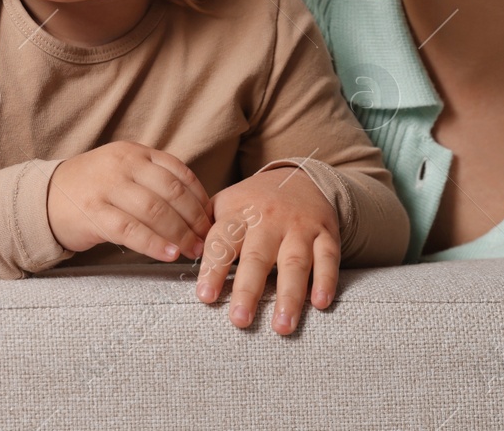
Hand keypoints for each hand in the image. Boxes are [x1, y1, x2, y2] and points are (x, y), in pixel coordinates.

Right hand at [46, 142, 212, 262]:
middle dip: (194, 219)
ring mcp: (107, 188)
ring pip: (154, 210)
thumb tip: (196, 208)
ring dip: (179, 234)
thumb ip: (154, 179)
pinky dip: (154, 244)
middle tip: (206, 239)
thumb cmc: (94, 187)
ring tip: (193, 250)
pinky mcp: (93, 213)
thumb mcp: (123, 170)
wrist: (45, 196)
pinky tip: (169, 254)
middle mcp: (122, 165)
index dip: (199, 197)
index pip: (179, 172)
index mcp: (135, 152)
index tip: (211, 218)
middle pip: (171, 192)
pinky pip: (131, 230)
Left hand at [195, 165, 339, 334]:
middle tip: (239, 319)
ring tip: (282, 327)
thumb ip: (203, 229)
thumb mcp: (226, 206)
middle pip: (257, 257)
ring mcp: (299, 227)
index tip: (205, 297)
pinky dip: (326, 280)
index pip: (222, 242)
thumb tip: (174, 253)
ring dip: (289, 295)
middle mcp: (268, 220)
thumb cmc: (253, 204)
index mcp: (238, 214)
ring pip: (294, 262)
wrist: (300, 177)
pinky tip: (321, 303)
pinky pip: (328, 257)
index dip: (212, 269)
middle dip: (248, 289)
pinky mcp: (326, 233)